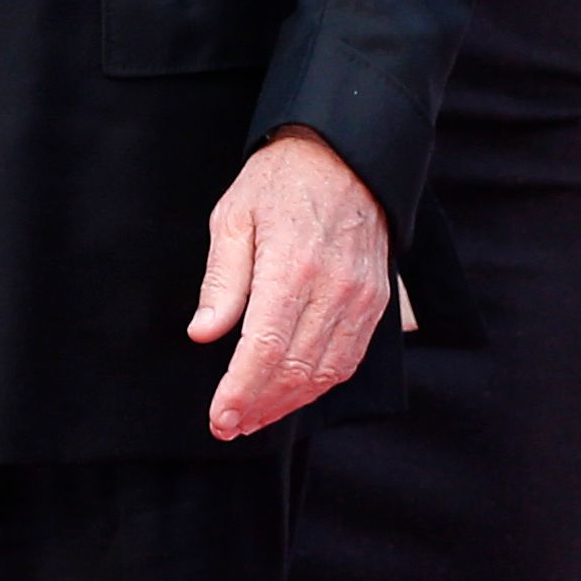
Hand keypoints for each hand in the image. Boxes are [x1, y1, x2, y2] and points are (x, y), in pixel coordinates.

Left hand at [185, 129, 388, 441]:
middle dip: (259, 405)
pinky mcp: (376, 301)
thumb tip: (204, 332)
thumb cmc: (281, 182)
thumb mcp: (233, 217)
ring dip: (289, 403)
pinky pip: (349, 358)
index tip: (219, 417)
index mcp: (292, 266)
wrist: (345, 154)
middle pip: (296, 368)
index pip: (266, 349)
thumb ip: (221, 279)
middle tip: (228, 425)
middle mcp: (334, 287)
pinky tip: (292, 394)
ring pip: (326, 371)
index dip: (242, 391)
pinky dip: (320, 384)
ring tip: (254, 417)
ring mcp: (361, 297)